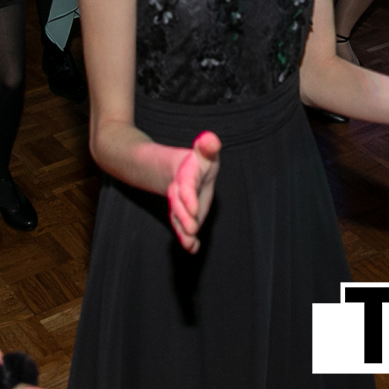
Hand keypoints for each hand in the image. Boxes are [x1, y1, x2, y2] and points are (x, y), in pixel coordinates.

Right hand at [167, 131, 221, 252]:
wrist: (181, 169)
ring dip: (183, 232)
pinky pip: (182, 228)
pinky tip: (193, 249)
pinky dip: (186, 239)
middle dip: (184, 218)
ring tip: (190, 244)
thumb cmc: (200, 161)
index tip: (194, 209)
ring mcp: (179, 205)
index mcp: (186, 175)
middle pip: (179, 205)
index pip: (186, 185)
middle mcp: (179, 191)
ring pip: (178, 218)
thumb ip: (208, 146)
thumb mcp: (204, 152)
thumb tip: (211, 139)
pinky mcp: (183, 215)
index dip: (188, 197)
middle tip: (192, 230)